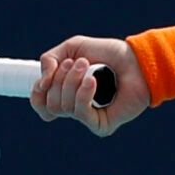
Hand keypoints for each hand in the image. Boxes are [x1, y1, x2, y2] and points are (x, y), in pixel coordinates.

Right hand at [30, 35, 150, 136]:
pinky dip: (83, 93)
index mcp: (66, 93)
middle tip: (78, 64)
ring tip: (87, 67)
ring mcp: (88, 118)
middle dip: (60, 79)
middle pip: (51, 104)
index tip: (46, 78)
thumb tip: (42, 83)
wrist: (137, 60)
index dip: (37, 93)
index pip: (41, 105)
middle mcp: (76, 108)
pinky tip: (92, 81)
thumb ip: (49, 60)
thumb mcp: (72, 48)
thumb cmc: (108, 54)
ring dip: (72, 82)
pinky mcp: (101, 125)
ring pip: (63, 107)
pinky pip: (81, 113)